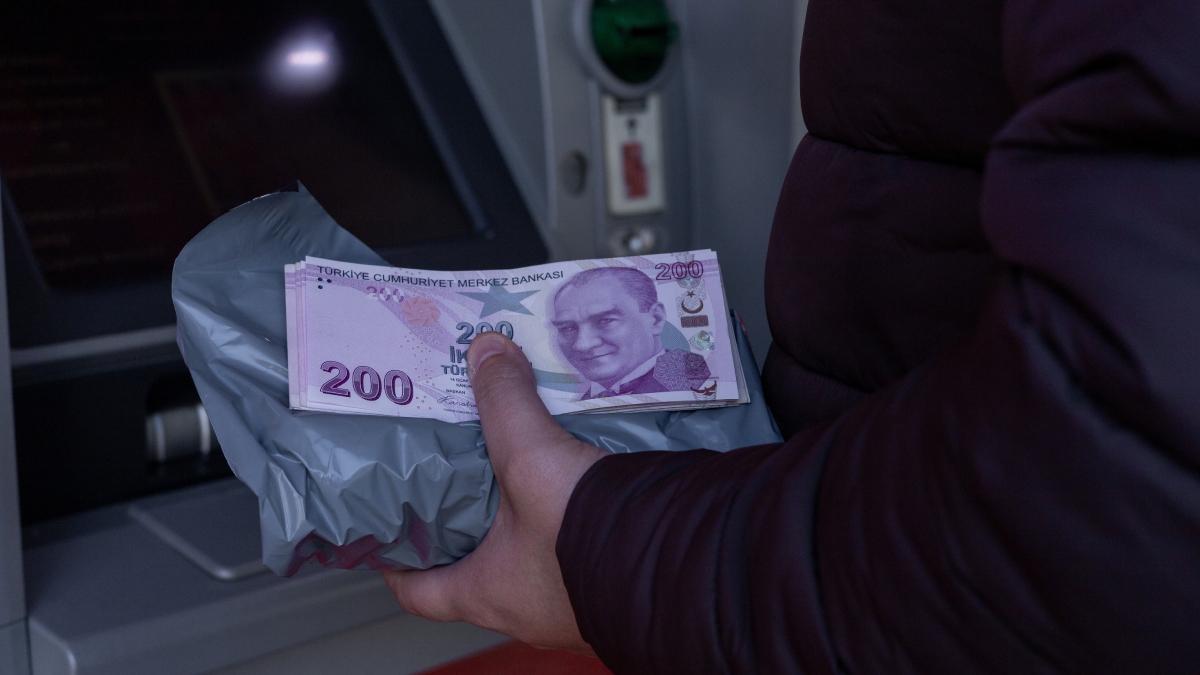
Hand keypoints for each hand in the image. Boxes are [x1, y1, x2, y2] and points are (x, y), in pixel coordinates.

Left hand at [383, 331, 607, 653]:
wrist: (684, 563)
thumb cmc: (591, 537)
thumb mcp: (531, 458)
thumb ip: (505, 402)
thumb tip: (485, 352)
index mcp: (488, 592)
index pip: (420, 592)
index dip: (397, 564)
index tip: (388, 535)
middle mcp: (528, 606)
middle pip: (477, 568)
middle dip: (468, 523)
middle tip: (459, 476)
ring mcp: (572, 601)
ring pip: (530, 558)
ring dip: (525, 518)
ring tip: (522, 467)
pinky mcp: (611, 582)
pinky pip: (578, 549)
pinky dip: (572, 517)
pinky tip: (583, 480)